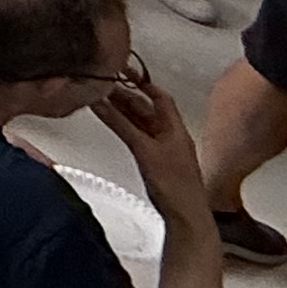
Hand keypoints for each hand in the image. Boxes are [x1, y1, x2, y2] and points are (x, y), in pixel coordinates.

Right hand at [94, 56, 208, 214]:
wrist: (185, 217)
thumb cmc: (174, 186)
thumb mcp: (143, 149)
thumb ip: (120, 124)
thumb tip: (101, 103)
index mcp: (175, 128)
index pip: (159, 96)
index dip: (142, 81)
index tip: (123, 70)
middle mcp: (171, 135)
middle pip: (147, 108)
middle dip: (126, 96)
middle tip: (104, 85)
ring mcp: (164, 149)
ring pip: (141, 123)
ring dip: (123, 111)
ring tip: (102, 100)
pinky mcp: (156, 161)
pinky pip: (138, 136)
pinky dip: (125, 127)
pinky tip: (113, 125)